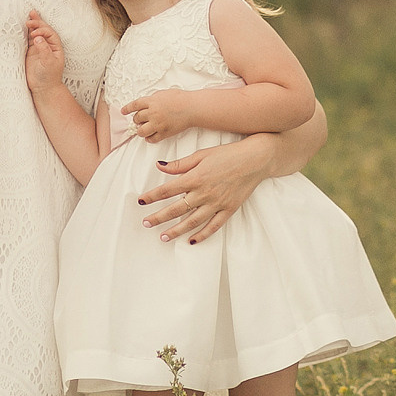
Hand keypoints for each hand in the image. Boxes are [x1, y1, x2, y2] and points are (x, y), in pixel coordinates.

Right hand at [24, 10, 64, 91]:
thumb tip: (38, 38)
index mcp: (55, 46)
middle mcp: (48, 45)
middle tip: (30, 18)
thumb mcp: (49, 63)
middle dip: (37, 23)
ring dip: (33, 24)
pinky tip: (22, 26)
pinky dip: (25, 32)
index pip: (50, 33)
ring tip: (30, 14)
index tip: (35, 34)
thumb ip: (44, 50)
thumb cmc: (49, 76)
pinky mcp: (31, 51)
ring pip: (35, 33)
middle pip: (43, 30)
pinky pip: (28, 39)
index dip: (42, 30)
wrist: (43, 88)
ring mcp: (39, 47)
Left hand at [120, 88, 195, 143]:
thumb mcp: (163, 93)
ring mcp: (158, 124)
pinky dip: (149, 138)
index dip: (127, 109)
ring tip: (143, 128)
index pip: (134, 105)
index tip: (123, 111)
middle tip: (139, 119)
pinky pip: (152, 139)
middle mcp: (152, 113)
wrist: (192, 108)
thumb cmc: (181, 99)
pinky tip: (150, 136)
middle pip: (137, 118)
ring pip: (141, 131)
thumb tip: (146, 104)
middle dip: (136, 119)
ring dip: (140, 130)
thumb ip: (153, 99)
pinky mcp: (164, 133)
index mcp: (151, 101)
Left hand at [136, 132, 279, 243]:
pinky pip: (213, 226)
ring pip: (192, 222)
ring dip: (176, 230)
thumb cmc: (227, 154)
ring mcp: (216, 204)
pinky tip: (191, 241)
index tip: (140, 201)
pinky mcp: (228, 210)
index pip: (167, 190)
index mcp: (195, 178)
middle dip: (159, 217)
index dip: (152, 196)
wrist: (255, 159)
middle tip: (145, 223)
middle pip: (176, 209)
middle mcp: (204, 193)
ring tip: (163, 237)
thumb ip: (180, 164)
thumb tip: (160, 166)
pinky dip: (202, 235)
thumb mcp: (201, 154)